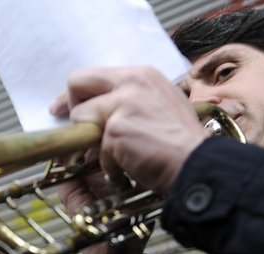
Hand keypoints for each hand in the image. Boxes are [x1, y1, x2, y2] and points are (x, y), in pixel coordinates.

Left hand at [49, 66, 207, 253]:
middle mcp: (131, 82)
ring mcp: (122, 105)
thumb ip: (132, 101)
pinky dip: (110, 166)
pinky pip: (97, 151)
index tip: (66, 109)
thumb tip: (102, 111)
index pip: (94, 75)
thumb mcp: (160, 106)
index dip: (76, 93)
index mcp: (142, 75)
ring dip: (92, 144)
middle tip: (71, 130)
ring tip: (118, 158)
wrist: (197, 164)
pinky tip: (131, 168)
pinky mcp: (116, 130)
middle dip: (70, 108)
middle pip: (77, 83)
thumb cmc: (183, 144)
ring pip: (81, 120)